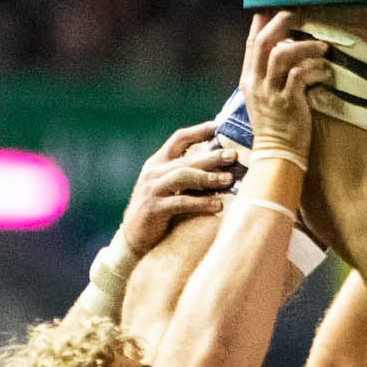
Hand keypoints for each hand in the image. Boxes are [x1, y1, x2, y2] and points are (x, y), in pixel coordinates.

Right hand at [119, 122, 233, 256]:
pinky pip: (181, 202)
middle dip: (211, 156)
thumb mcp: (172, 188)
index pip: (179, 139)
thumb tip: (224, 165)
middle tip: (233, 156)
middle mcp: (153, 172)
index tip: (220, 127)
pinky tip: (218, 205)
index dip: (200, 131)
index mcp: (158, 162)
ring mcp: (152, 189)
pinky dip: (201, 203)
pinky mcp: (153, 209)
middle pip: (186, 158)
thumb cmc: (160, 211)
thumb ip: (190, 175)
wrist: (133, 239)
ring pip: (183, 176)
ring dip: (208, 177)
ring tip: (229, 180)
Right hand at [241, 11, 330, 157]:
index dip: (261, 25)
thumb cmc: (275, 125)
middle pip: (264, 44)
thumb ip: (269, 76)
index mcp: (248, 80)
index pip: (251, 45)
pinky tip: (326, 71)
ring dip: (304, 47)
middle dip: (281, 24)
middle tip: (297, 15)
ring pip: (282, 55)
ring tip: (322, 47)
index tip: (272, 9)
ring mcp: (270, 93)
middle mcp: (256, 84)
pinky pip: (301, 75)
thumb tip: (284, 52)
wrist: (276, 153)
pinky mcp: (287, 102)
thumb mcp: (264, 98)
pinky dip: (315, 69)